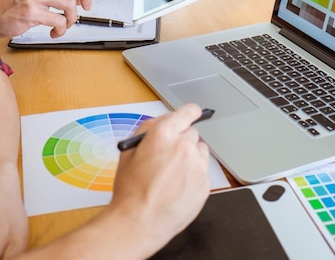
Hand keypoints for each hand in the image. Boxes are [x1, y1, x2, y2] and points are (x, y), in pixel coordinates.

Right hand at [107, 104, 209, 256]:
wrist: (139, 223)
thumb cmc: (130, 190)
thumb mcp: (129, 151)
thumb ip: (149, 129)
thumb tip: (166, 120)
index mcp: (163, 135)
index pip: (187, 112)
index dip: (189, 113)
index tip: (191, 115)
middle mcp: (183, 147)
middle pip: (192, 133)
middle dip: (181, 140)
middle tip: (168, 155)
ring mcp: (197, 166)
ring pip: (200, 151)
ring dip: (190, 156)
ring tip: (172, 174)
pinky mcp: (205, 184)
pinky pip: (203, 171)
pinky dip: (194, 175)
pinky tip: (177, 186)